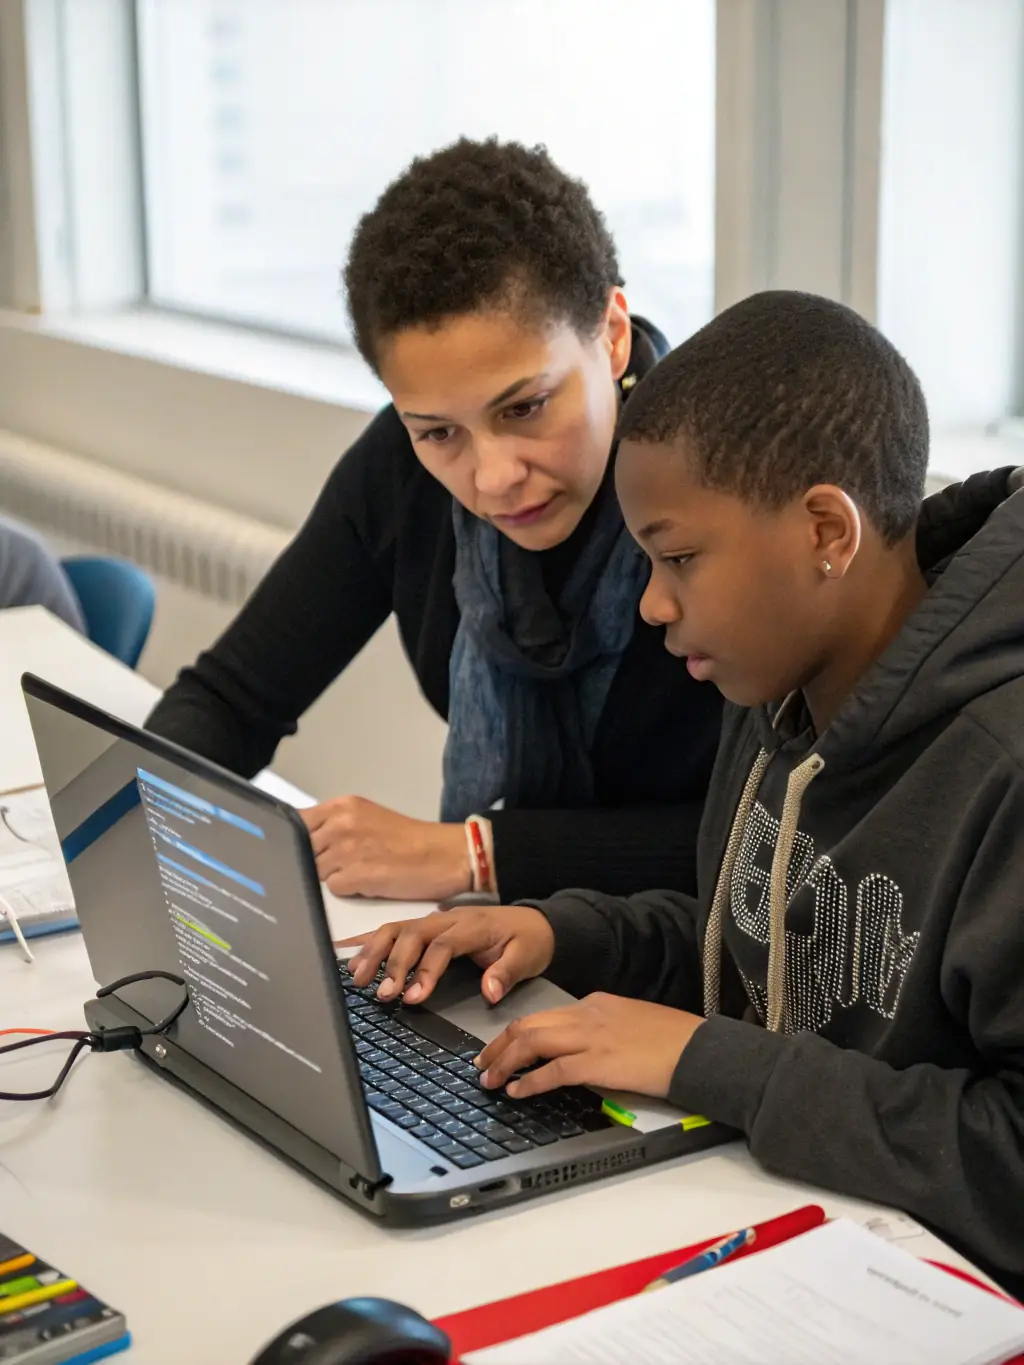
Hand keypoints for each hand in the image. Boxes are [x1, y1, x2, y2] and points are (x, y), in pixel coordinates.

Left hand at [300, 797, 469, 899]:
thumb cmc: (411, 841)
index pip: (295, 823)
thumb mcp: (367, 819)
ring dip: (333, 878)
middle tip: (343, 867)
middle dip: (315, 862)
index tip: (301, 852)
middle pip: (302, 851)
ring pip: (315, 872)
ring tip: (361, 873)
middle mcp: (341, 823)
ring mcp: (347, 848)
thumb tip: (300, 844)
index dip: (293, 842)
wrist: (447, 855)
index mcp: (343, 806)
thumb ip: (334, 826)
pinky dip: (348, 892)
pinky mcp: (358, 874)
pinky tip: (369, 884)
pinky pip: (334, 889)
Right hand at [337, 905, 554, 1006]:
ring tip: (357, 979)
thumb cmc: (528, 941)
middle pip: (412, 934)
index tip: (413, 999)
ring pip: (396, 928)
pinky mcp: (426, 926)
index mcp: (473, 926)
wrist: (534, 921)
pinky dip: (368, 940)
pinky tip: (347, 953)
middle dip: (393, 964)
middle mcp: (448, 919)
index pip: (442, 945)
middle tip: (381, 995)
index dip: (425, 971)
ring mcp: (434, 920)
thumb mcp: (528, 957)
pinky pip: (392, 929)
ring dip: (374, 951)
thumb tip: (489, 992)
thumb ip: (507, 973)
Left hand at [475, 994, 704, 1099]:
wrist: (699, 1048)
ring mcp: (593, 1036)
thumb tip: (576, 1052)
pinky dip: (531, 1080)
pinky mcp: (600, 1062)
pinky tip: (518, 1091)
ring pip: (533, 1041)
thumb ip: (601, 1032)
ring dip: (505, 1062)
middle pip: (528, 1024)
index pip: (543, 1016)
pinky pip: (555, 1070)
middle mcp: (588, 1014)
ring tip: (490, 1079)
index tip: (500, 1049)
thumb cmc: (672, 1041)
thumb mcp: (629, 1025)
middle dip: (498, 1045)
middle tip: (481, 1064)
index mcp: (595, 1004)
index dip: (515, 1034)